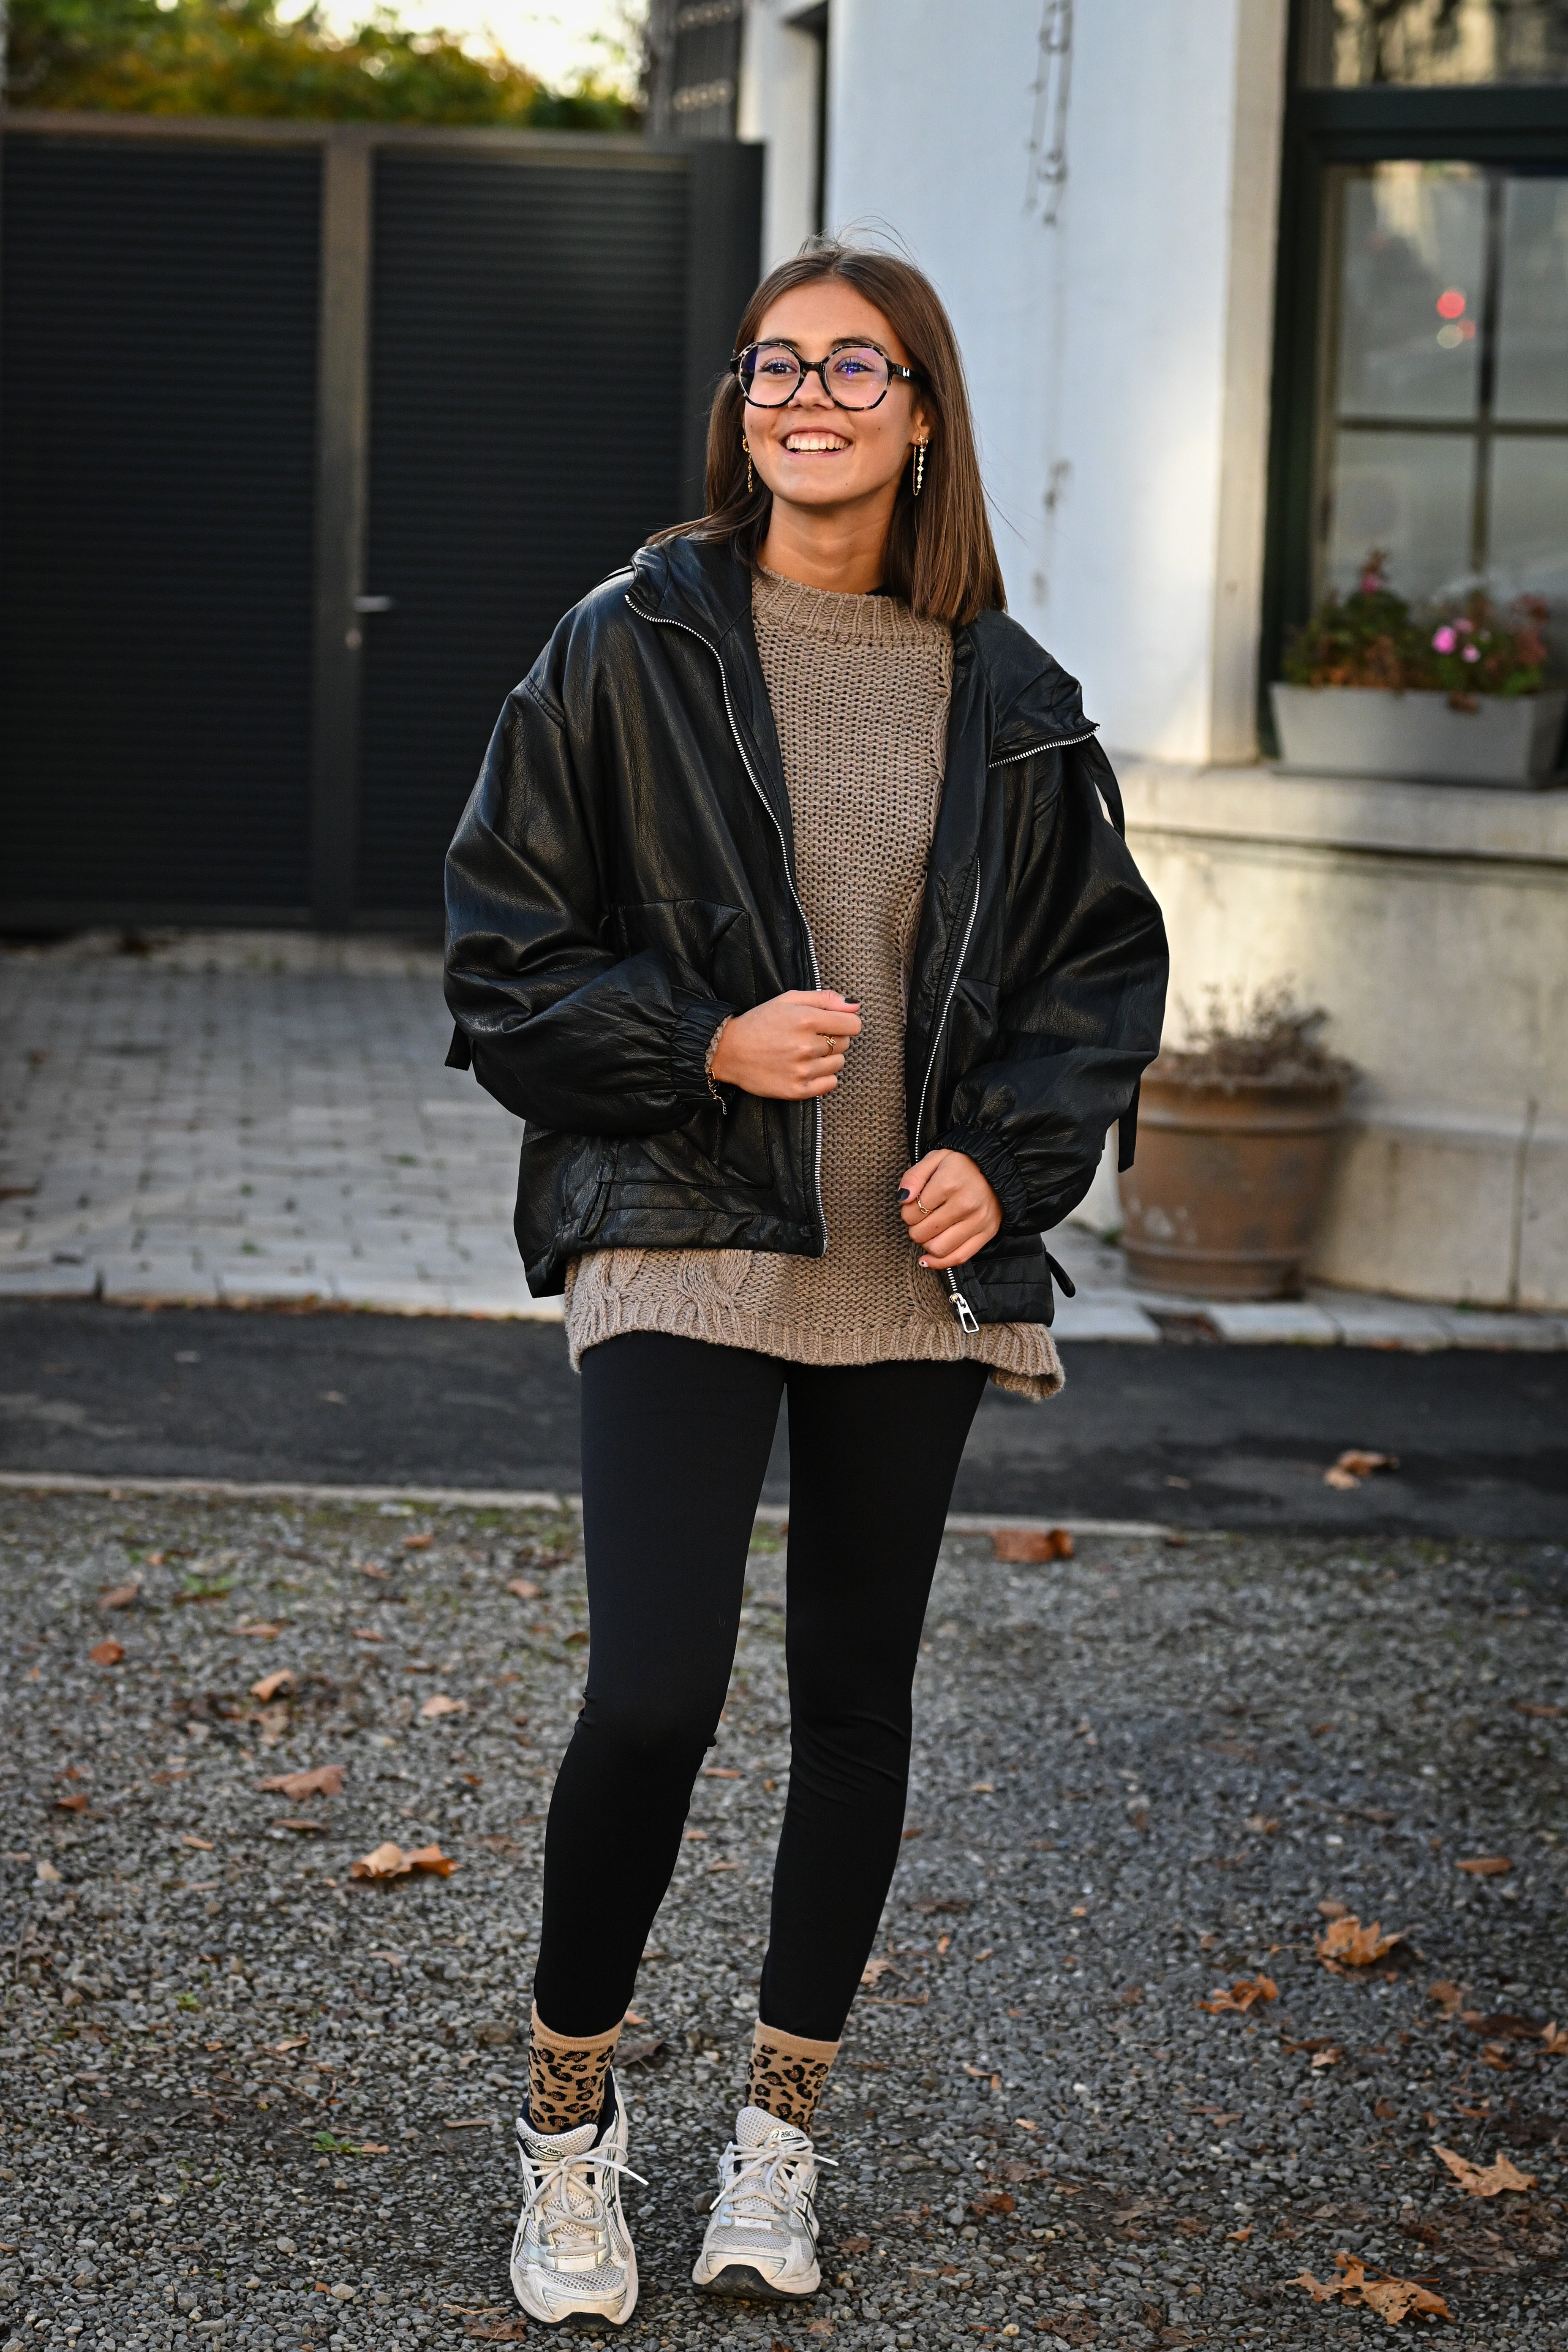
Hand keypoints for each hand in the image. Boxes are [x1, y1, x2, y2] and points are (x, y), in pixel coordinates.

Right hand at [710, 990, 861, 1100]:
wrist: (729, 1051)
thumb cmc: (761, 1022)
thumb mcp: (789, 1000)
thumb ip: (824, 999)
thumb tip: (855, 1006)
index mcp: (806, 1019)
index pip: (853, 1025)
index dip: (844, 1023)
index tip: (832, 1024)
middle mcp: (806, 1046)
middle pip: (846, 1044)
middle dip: (833, 1039)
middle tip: (809, 1038)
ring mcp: (802, 1070)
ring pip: (839, 1064)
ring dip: (827, 1058)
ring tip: (803, 1054)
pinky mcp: (797, 1090)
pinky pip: (831, 1084)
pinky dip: (823, 1077)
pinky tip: (805, 1069)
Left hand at [896, 1148, 1001, 1269]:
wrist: (997, 1168)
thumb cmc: (962, 1164)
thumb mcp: (934, 1159)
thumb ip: (913, 1177)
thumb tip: (903, 1199)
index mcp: (949, 1183)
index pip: (912, 1213)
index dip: (906, 1212)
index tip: (913, 1206)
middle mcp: (965, 1205)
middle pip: (923, 1233)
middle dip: (915, 1229)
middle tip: (920, 1219)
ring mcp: (978, 1222)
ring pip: (938, 1249)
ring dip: (926, 1244)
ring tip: (929, 1232)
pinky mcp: (986, 1233)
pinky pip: (959, 1258)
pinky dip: (940, 1263)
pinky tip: (928, 1258)